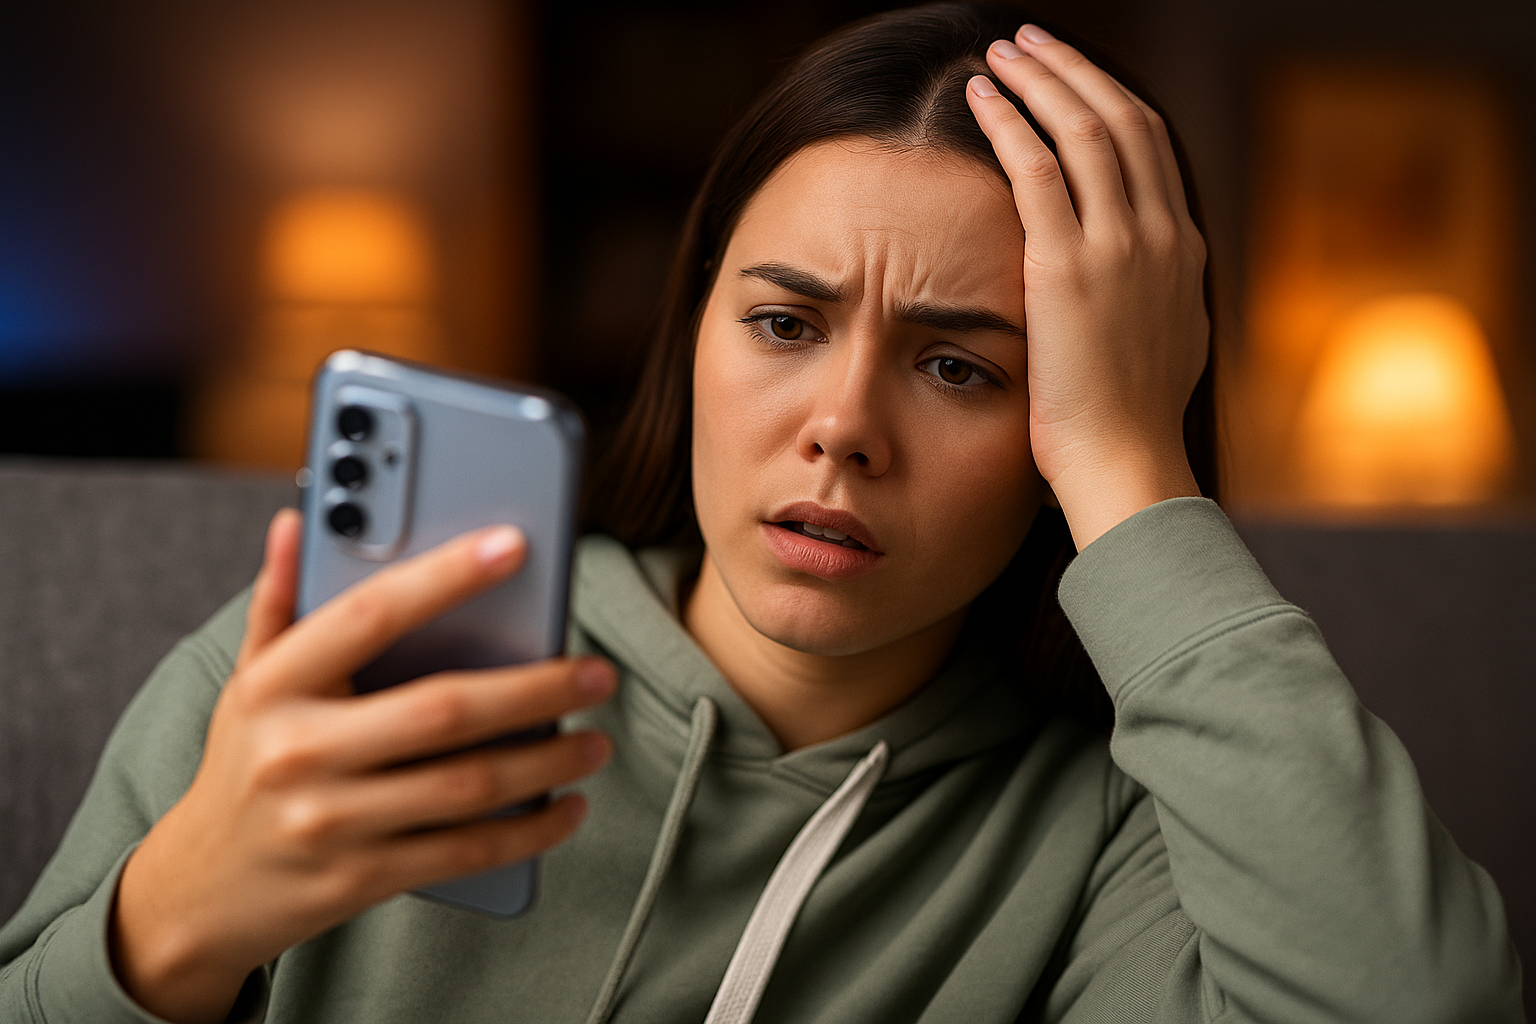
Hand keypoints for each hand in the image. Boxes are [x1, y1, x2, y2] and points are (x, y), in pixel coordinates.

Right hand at [110, 510, 614, 1023]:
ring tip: (596, 740)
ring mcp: (331, 821)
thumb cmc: (243, 764)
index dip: (445, 575)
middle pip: (444, 709)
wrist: (199, 893)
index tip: (514, 544)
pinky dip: (529, 831)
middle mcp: (300, 750)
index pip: (370, 614)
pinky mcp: (360, 879)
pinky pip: (465, 851)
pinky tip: (568, 808)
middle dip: (537, 689)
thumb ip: (280, 599)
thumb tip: (298, 518)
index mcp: (275, 685)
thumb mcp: (248, 680)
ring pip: (468, 785)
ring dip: (549, 762)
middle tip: (598, 673)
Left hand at [965, 25, 1208, 549]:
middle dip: (1074, 71)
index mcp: (1183, 250)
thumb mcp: (1166, 344)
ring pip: (1082, 129)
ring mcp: (1118, 246)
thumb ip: (1155, 297)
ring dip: (1039, 81)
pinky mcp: (1066, 265)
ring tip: (1002, 53)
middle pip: (1122, 119)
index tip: (1073, 80)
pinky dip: (1008, 122)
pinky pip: (1037, 169)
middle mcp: (1159, 234)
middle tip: (1033, 43)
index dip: (1109, 100)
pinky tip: (981, 96)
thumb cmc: (1132, 422)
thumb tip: (1142, 281)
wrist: (1126, 461)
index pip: (1151, 148)